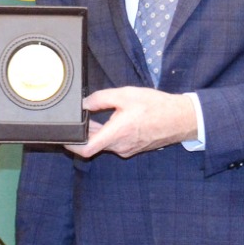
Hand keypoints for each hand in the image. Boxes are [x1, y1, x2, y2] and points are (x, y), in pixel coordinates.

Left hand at [68, 87, 199, 158]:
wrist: (180, 119)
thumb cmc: (156, 107)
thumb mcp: (126, 95)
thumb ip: (101, 98)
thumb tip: (85, 103)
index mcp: (116, 133)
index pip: (86, 149)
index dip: (71, 145)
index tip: (64, 137)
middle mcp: (120, 146)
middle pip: (93, 144)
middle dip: (84, 132)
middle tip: (82, 117)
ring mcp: (127, 149)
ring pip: (104, 143)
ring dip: (97, 132)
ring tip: (97, 115)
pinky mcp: (132, 148)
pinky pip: (115, 143)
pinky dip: (109, 134)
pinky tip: (114, 120)